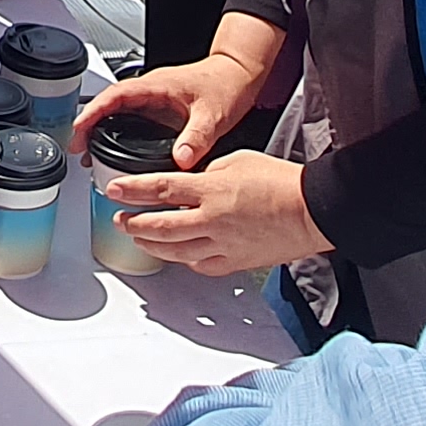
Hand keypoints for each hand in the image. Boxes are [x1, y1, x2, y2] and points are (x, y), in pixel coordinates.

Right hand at [73, 48, 267, 167]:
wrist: (238, 75)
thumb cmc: (226, 85)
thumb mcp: (213, 114)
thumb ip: (197, 137)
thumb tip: (181, 159)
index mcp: (156, 86)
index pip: (115, 95)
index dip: (93, 111)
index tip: (79, 128)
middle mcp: (150, 90)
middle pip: (108, 103)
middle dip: (88, 124)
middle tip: (77, 148)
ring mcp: (152, 99)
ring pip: (117, 111)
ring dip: (99, 128)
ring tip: (88, 153)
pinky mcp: (158, 108)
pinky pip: (129, 118)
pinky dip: (115, 132)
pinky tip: (113, 149)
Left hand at [105, 150, 324, 278]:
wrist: (311, 211)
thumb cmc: (282, 183)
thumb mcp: (238, 161)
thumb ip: (208, 173)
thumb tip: (190, 181)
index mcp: (212, 189)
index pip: (160, 188)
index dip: (132, 190)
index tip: (114, 190)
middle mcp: (212, 220)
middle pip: (159, 226)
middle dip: (133, 223)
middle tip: (120, 219)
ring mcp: (222, 245)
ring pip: (174, 251)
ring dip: (150, 245)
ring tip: (138, 238)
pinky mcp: (233, 262)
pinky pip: (199, 265)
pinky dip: (183, 259)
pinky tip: (175, 255)